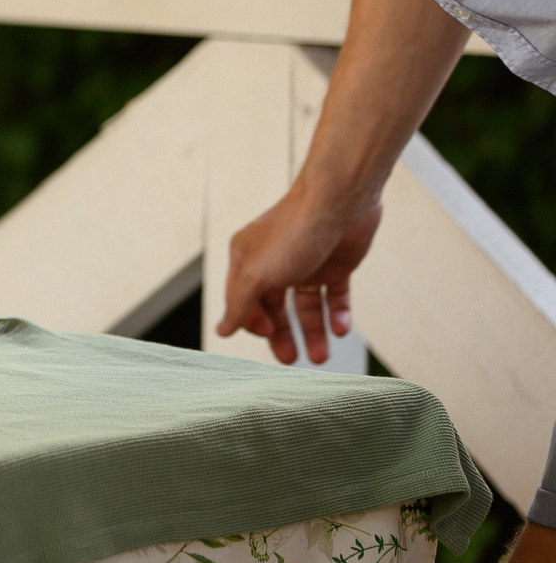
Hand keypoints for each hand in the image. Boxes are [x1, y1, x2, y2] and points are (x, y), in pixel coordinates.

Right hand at [219, 185, 383, 364]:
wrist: (341, 201)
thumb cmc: (293, 231)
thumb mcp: (257, 274)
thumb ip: (239, 305)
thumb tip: (222, 330)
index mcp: (247, 260)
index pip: (243, 300)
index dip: (255, 322)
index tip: (270, 334)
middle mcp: (274, 263)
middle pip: (275, 308)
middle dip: (284, 336)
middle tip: (292, 360)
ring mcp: (306, 264)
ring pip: (306, 307)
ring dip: (313, 332)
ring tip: (321, 357)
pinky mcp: (335, 265)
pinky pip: (334, 296)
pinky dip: (337, 314)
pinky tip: (340, 329)